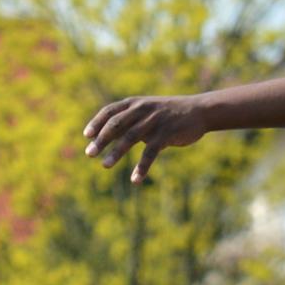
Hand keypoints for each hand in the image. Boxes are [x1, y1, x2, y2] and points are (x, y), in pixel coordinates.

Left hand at [83, 95, 208, 182]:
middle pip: (116, 125)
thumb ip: (132, 120)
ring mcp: (154, 122)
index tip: (87, 136)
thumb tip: (113, 136)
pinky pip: (150, 153)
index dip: (96, 123)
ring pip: (129, 138)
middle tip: (89, 154)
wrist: (198, 111)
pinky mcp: (166, 135)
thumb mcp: (148, 111)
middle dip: (101, 140)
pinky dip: (142, 168)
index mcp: (135, 103)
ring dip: (115, 153)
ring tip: (104, 165)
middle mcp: (142, 110)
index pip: (109, 111)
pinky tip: (135, 180)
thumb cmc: (170, 113)